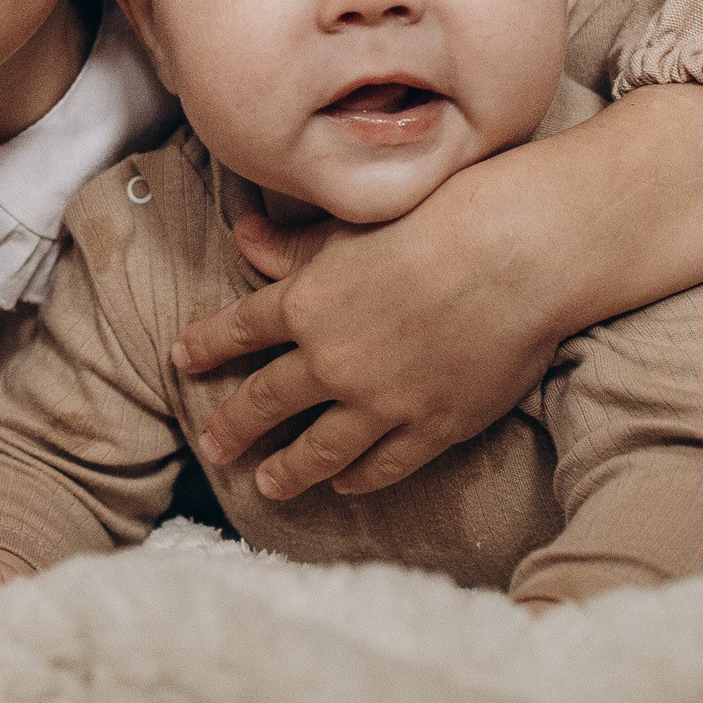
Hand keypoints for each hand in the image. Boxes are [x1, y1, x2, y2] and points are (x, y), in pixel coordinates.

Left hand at [175, 85, 702, 501]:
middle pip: (265, 401)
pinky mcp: (430, 427)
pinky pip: (383, 465)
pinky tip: (344, 484)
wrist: (519, 254)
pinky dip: (357, 478)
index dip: (206, 346)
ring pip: (318, 449)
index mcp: (306, 300)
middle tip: (214, 445)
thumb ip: (296, 244)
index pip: (238, 331)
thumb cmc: (441, 218)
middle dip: (233, 425)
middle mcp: (331, 358)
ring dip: (288, 469)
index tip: (184, 360)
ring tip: (267, 484)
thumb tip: (242, 236)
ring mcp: (379, 401)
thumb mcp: (355, 222)